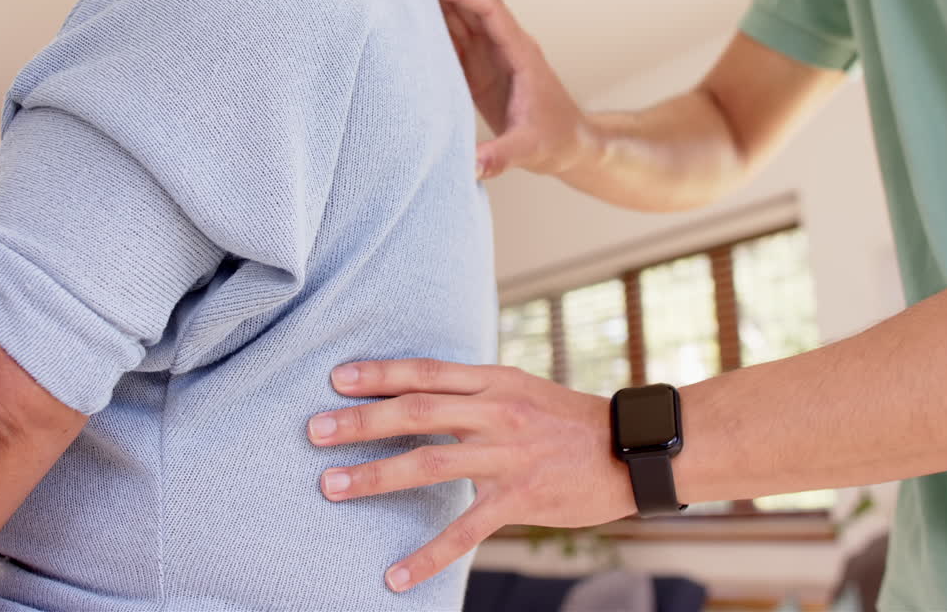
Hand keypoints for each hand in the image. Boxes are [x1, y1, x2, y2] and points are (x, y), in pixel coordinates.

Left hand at [307, 359, 635, 592]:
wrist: (631, 450)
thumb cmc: (568, 420)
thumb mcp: (521, 389)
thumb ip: (473, 391)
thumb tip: (422, 389)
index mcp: (495, 382)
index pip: (426, 372)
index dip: (379, 373)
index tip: (336, 378)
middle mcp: (497, 413)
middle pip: (417, 411)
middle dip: (361, 421)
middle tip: (314, 431)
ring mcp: (508, 455)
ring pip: (430, 462)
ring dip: (375, 475)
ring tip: (331, 486)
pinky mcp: (521, 498)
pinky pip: (466, 530)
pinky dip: (428, 555)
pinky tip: (395, 574)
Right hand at [399, 0, 591, 180]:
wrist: (568, 144)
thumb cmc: (554, 141)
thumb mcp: (529, 150)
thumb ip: (501, 157)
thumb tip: (472, 167)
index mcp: (519, 53)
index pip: (487, 9)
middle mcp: (504, 44)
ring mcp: (490, 53)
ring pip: (458, 10)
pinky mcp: (478, 66)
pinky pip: (452, 34)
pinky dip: (429, 16)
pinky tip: (405, 5)